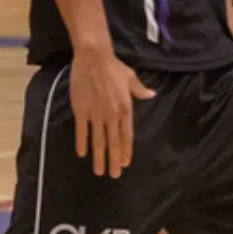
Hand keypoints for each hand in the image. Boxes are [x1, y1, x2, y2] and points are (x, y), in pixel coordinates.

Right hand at [70, 47, 155, 177]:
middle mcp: (111, 113)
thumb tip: (151, 95)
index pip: (126, 134)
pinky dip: (82, 142)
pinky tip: (82, 154)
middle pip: (113, 141)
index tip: (125, 163)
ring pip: (98, 140)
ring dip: (98, 157)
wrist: (93, 58)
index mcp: (125, 107)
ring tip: (99, 171)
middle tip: (114, 175)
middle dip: (113, 160)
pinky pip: (81, 130)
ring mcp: (95, 113)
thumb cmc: (114, 67)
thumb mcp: (131, 78)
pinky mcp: (81, 110)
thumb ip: (140, 90)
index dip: (125, 150)